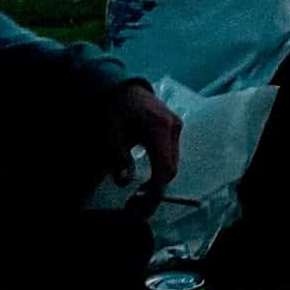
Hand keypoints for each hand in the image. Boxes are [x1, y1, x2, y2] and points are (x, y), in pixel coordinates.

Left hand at [103, 81, 181, 214]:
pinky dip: (161, 168)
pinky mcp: (173, 128)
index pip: (165, 166)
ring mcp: (176, 126)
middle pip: (171, 167)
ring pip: (173, 162)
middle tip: (136, 202)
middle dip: (157, 188)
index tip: (140, 201)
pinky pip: (171, 154)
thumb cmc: (118, 109)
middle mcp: (174, 127)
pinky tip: (148, 176)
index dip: (155, 189)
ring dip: (159, 179)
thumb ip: (120, 159)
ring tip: (140, 192)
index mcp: (161, 128)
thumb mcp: (113, 135)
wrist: (126, 88)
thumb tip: (125, 183)